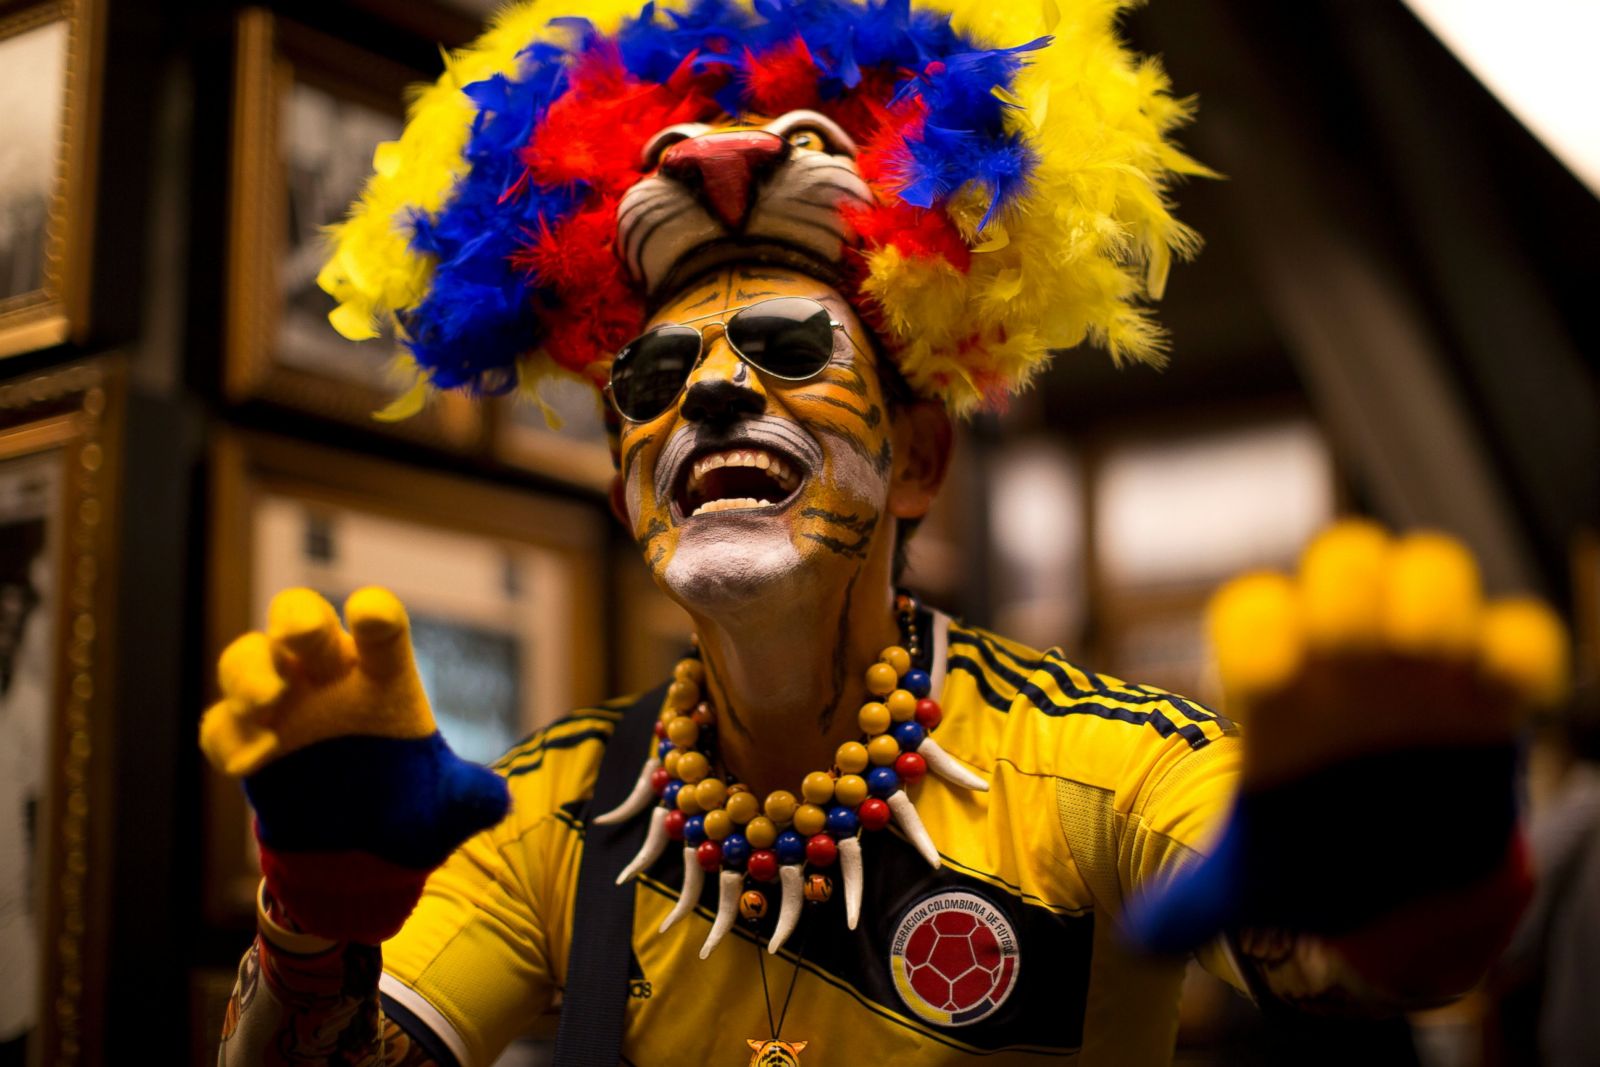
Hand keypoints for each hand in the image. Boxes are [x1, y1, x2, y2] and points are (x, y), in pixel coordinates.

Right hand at [200, 588, 508, 942]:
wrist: (361, 853)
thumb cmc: (412, 808)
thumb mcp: (447, 809)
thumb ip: (469, 799)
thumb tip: (497, 800)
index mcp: (383, 675)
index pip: (382, 632)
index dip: (376, 618)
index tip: (371, 614)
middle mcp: (328, 677)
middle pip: (302, 620)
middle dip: (299, 619)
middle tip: (303, 633)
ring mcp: (281, 705)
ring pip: (248, 658)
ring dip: (250, 672)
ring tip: (266, 701)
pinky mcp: (245, 742)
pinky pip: (221, 727)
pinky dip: (227, 738)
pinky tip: (250, 761)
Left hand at [1126, 520, 1567, 963]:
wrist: (1391, 871)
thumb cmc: (1312, 850)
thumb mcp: (1253, 878)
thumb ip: (1198, 899)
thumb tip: (1142, 937)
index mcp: (1278, 682)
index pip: (1256, 614)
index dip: (1259, 631)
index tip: (1266, 682)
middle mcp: (1346, 652)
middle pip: (1344, 561)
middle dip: (1346, 588)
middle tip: (1351, 642)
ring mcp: (1420, 659)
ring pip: (1427, 569)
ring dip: (1428, 594)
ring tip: (1425, 646)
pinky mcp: (1491, 687)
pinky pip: (1516, 633)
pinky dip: (1517, 646)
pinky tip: (1508, 687)